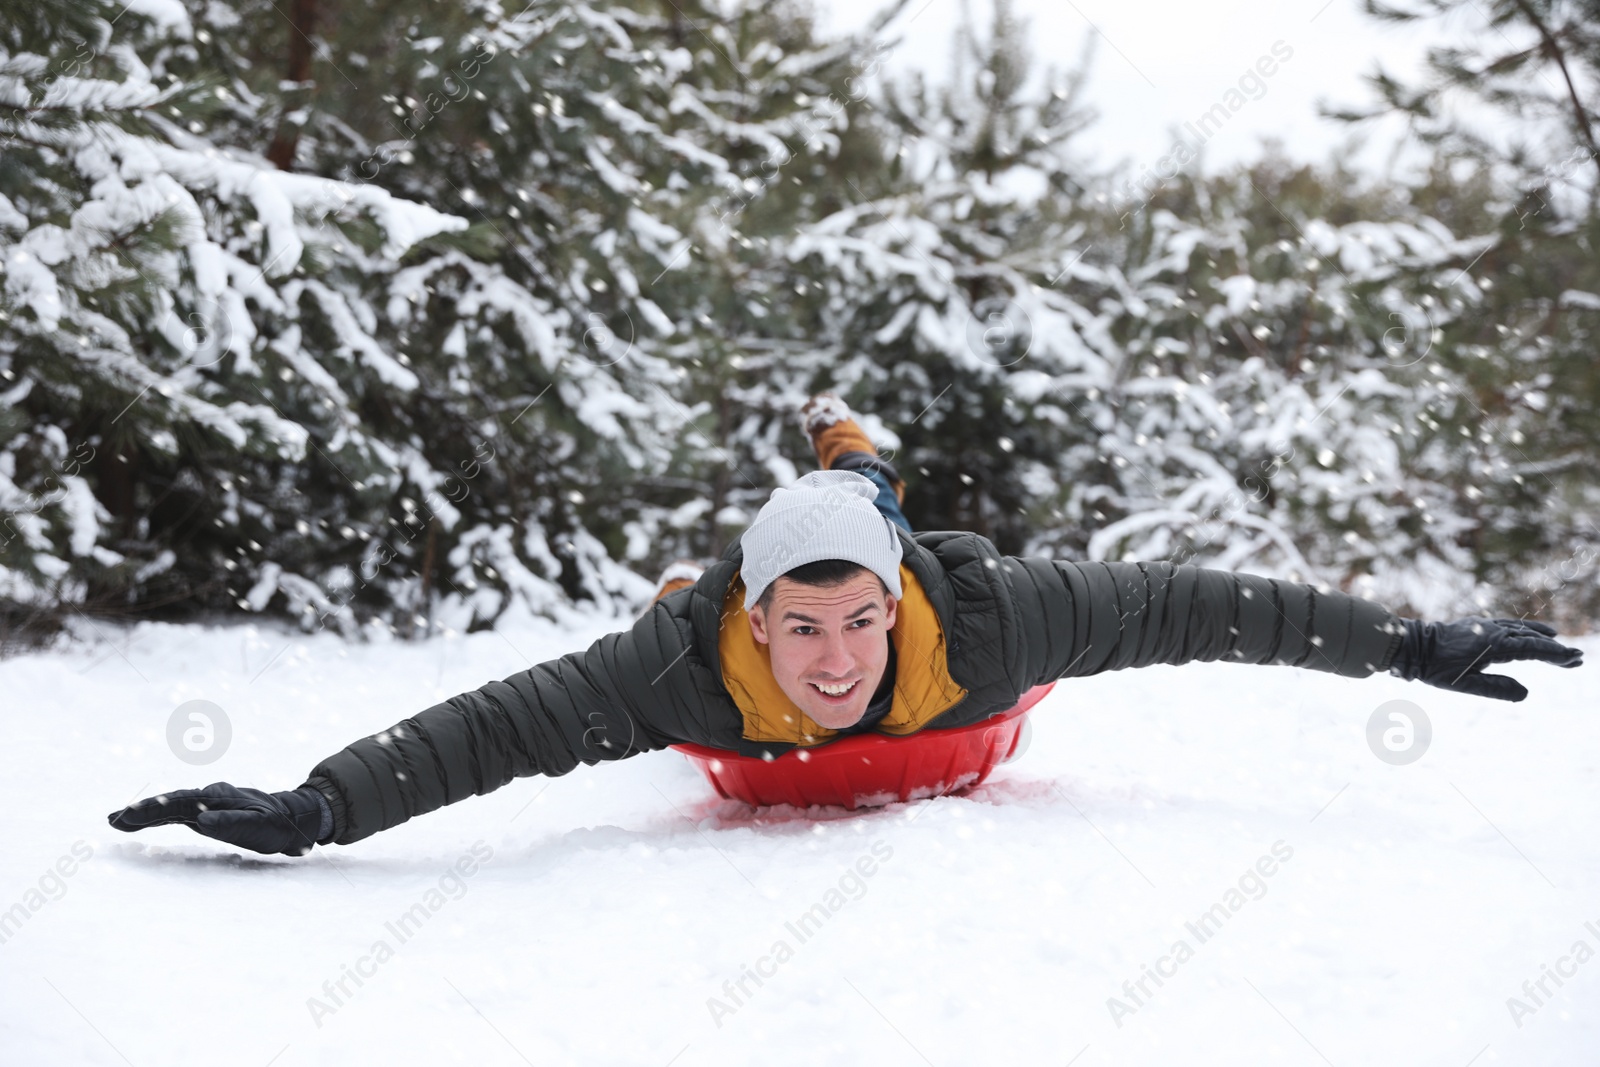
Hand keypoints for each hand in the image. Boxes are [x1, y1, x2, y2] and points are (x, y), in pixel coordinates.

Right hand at [107, 782, 329, 855]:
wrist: (289, 817)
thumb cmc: (274, 823)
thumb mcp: (258, 824)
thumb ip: (232, 821)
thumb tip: (203, 819)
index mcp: (219, 797)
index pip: (183, 801)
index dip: (159, 807)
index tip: (136, 812)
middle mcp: (207, 797)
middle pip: (170, 802)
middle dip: (142, 810)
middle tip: (115, 819)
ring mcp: (203, 805)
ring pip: (168, 808)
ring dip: (142, 815)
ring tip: (114, 821)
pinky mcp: (201, 815)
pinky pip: (173, 815)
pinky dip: (153, 819)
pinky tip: (133, 824)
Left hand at [1389, 617, 1583, 701]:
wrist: (1412, 645)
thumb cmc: (1435, 668)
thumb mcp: (1465, 684)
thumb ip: (1496, 688)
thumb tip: (1526, 693)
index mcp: (1494, 645)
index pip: (1533, 649)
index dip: (1555, 655)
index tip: (1575, 658)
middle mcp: (1493, 631)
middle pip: (1531, 639)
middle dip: (1555, 650)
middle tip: (1577, 658)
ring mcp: (1486, 626)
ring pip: (1521, 630)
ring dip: (1541, 638)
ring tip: (1560, 645)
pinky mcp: (1478, 625)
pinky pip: (1508, 625)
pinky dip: (1524, 628)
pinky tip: (1530, 631)